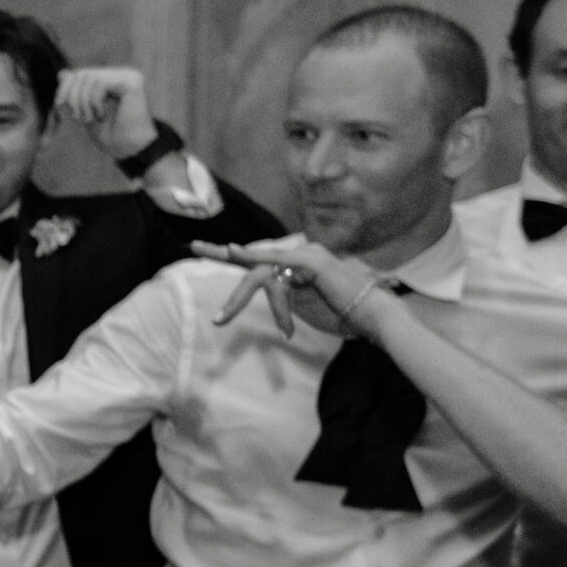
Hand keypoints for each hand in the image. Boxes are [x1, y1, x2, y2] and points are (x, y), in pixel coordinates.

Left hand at [55, 66, 158, 160]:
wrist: (130, 150)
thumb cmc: (112, 136)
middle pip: (82, 74)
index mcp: (111, 81)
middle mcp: (120, 75)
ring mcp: (127, 77)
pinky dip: (94, 101)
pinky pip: (100, 83)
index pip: (80, 74)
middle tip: (78, 117)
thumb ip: (75, 94)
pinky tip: (102, 115)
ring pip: (89, 78)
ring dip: (83, 103)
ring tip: (91, 119)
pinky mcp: (132, 82)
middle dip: (73, 97)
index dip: (65, 87)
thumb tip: (62, 73)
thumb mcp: (86, 113)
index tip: (58, 104)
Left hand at [190, 239, 375, 339]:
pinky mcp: (312, 264)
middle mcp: (300, 254)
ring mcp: (306, 256)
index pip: (259, 258)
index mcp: (297, 263)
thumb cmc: (344, 314)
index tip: (204, 248)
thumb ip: (287, 299)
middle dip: (220, 254)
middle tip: (192, 245)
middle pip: (252, 259)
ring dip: (238, 300)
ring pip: (260, 274)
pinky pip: (277, 266)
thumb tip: (275, 307)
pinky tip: (235, 253)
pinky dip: (256, 261)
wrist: (373, 315)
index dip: (233, 254)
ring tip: (220, 321)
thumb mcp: (305, 306)